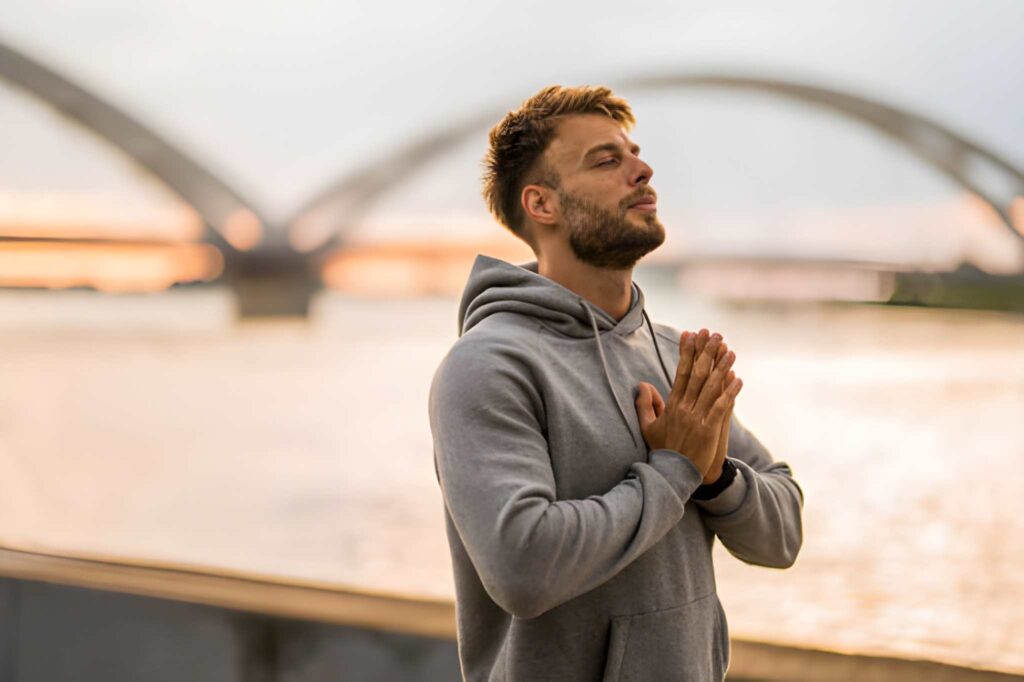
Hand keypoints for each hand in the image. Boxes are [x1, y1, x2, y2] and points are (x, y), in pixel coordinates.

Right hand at [635, 329, 741, 477]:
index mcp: (672, 405)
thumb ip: (645, 405)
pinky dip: (730, 392)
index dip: (686, 352)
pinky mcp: (709, 430)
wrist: (673, 475)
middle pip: (697, 374)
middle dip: (706, 352)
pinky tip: (738, 379)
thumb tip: (642, 385)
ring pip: (711, 387)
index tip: (690, 334)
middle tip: (714, 334)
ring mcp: (697, 419)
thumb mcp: (648, 427)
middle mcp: (684, 408)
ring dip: (722, 367)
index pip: (680, 372)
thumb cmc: (663, 450)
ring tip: (730, 351)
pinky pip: (721, 407)